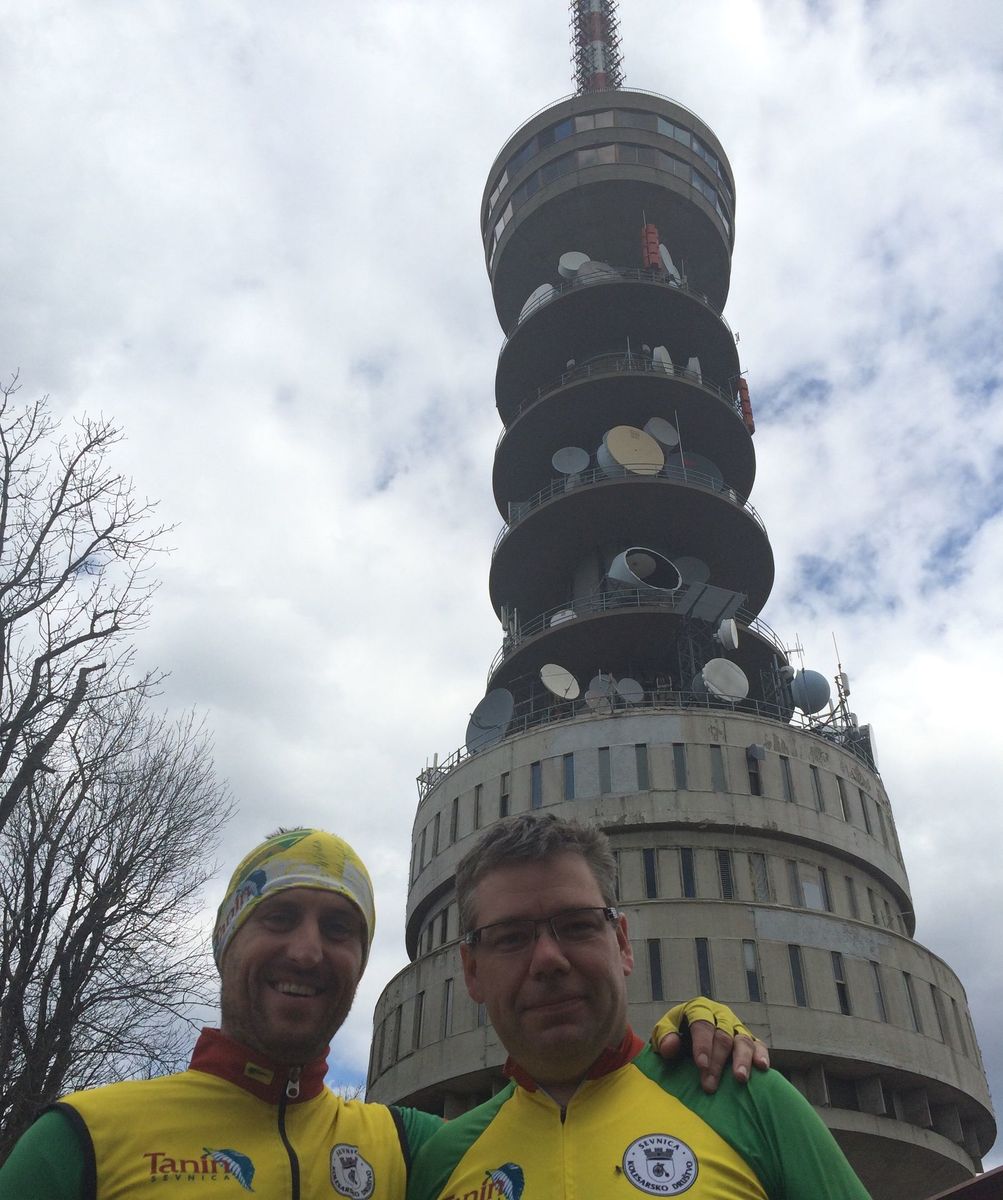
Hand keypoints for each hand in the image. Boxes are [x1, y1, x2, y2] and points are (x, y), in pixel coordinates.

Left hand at [653, 997, 769, 1093]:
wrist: (687, 1035)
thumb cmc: (675, 1034)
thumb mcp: (664, 1032)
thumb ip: (664, 1037)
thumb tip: (670, 1046)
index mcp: (699, 1008)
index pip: (702, 1025)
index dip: (702, 1045)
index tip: (700, 1065)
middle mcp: (721, 1015)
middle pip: (723, 1036)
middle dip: (716, 1062)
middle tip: (710, 1085)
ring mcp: (737, 1027)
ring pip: (743, 1040)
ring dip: (742, 1060)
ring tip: (740, 1078)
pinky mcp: (750, 1039)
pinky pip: (759, 1045)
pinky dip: (761, 1055)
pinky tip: (762, 1067)